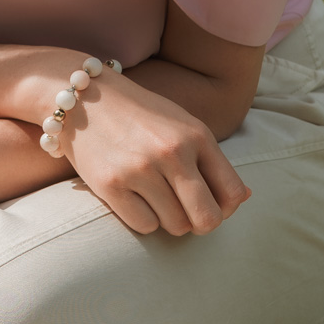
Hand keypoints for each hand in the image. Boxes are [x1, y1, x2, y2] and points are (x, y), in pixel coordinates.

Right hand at [58, 69, 249, 236]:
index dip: (226, 208)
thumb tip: (242, 198)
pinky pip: (145, 225)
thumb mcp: (182, 124)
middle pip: (207, 218)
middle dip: (201, 223)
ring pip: (176, 226)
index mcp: (196, 136)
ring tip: (154, 196)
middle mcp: (171, 153)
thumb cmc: (138, 113)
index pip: (232, 193)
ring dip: (169, 219)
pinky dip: (143, 218)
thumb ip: (212, 160)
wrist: (81, 97)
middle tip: (187, 213)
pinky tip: (133, 197)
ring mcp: (140, 170)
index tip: (211, 203)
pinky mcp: (110, 185)